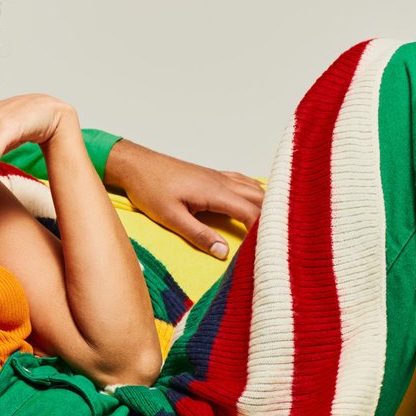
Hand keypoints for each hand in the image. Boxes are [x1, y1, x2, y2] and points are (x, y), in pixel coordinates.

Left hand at [103, 140, 263, 258]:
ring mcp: (217, 176)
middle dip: (273, 217)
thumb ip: (198, 234)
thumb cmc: (149, 188)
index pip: (251, 212)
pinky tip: (256, 199)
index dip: (264, 230)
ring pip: (254, 188)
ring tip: (275, 224)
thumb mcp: (170, 217)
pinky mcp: (211, 175)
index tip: (270, 248)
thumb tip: (223, 252)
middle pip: (260, 198)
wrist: (135, 164)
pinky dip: (255, 191)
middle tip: (279, 239)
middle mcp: (222, 182)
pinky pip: (242, 181)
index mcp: (215, 192)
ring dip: (267, 203)